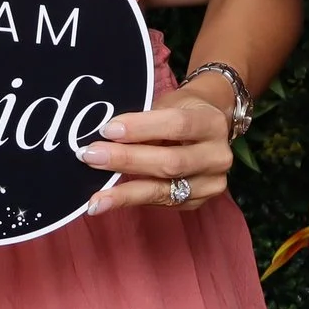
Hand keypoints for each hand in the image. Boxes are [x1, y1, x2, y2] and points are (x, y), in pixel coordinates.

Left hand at [78, 84, 233, 214]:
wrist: (209, 128)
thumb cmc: (182, 111)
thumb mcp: (168, 105)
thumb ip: (144, 121)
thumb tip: (104, 136)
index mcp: (212, 122)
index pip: (177, 125)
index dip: (141, 128)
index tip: (107, 129)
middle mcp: (217, 156)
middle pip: (170, 162)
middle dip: (126, 160)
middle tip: (90, 156)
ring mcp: (211, 182)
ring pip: (165, 190)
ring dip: (125, 192)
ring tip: (95, 197)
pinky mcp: (198, 202)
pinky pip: (162, 203)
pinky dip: (133, 201)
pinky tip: (110, 201)